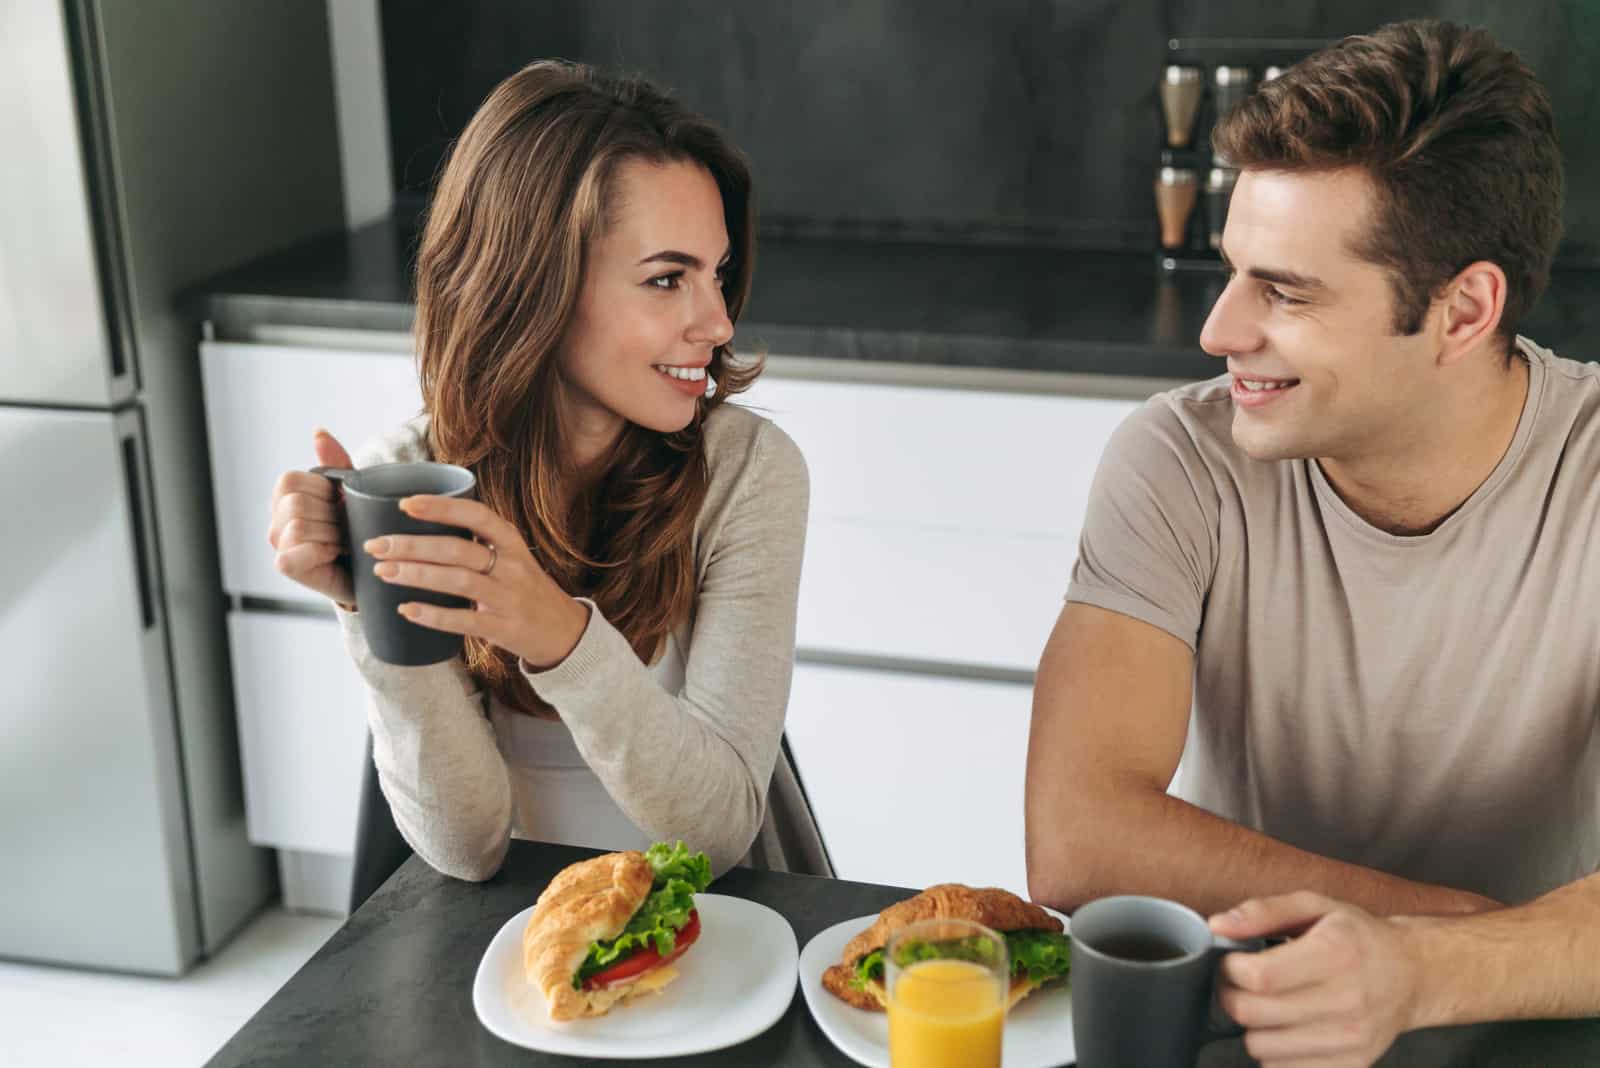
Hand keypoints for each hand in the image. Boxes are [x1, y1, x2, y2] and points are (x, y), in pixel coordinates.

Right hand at [268, 429, 353, 604]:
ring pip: (297, 526)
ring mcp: (279, 544)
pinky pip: (294, 552)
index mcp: (287, 495)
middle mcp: (276, 518)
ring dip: (331, 534)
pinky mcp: (286, 566)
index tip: (340, 503)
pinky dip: (320, 551)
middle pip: (295, 504)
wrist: (373, 564)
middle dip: (330, 515)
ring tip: (343, 541)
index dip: (322, 490)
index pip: (290, 480)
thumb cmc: (360, 526)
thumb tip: (318, 432)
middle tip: (346, 526)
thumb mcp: (354, 490)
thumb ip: (336, 463)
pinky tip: (334, 554)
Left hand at [364, 493, 589, 668]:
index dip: (441, 508)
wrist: (563, 632)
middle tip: (377, 545)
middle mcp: (512, 566)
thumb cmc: (526, 589)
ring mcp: (507, 598)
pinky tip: (407, 609)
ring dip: (416, 575)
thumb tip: (419, 529)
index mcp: (512, 542)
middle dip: (412, 545)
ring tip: (383, 572)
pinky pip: (463, 620)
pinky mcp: (502, 628)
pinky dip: (432, 615)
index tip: (406, 504)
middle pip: (457, 549)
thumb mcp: (512, 557)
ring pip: (457, 581)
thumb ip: (477, 543)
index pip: (476, 515)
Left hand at [1209, 892, 1423, 1067]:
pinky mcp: (1351, 1065)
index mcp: (1336, 954)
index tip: (1233, 961)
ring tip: (1267, 1004)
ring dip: (1253, 1026)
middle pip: (1254, 1015)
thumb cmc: (1357, 937)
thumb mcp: (1314, 906)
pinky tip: (1287, 1026)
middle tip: (1239, 983)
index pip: (1260, 977)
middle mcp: (1347, 1000)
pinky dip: (1274, 1050)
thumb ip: (1262, 911)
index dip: (1231, 969)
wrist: (1412, 974)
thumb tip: (1217, 926)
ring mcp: (1351, 1039)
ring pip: (1262, 1048)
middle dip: (1232, 996)